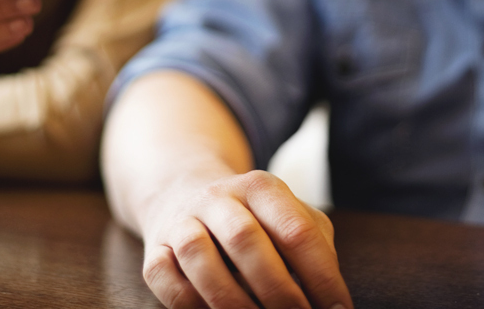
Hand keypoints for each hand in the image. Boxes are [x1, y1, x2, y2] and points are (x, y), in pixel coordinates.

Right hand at [141, 169, 351, 308]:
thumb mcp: (288, 215)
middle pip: (245, 238)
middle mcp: (218, 197)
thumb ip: (313, 244)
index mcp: (261, 186)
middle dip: (277, 289)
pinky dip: (190, 303)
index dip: (321, 275)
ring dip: (231, 299)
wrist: (183, 192)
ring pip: (198, 255)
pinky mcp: (153, 249)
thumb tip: (330, 297)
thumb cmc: (254, 218)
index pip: (295, 229)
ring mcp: (181, 221)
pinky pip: (164, 277)